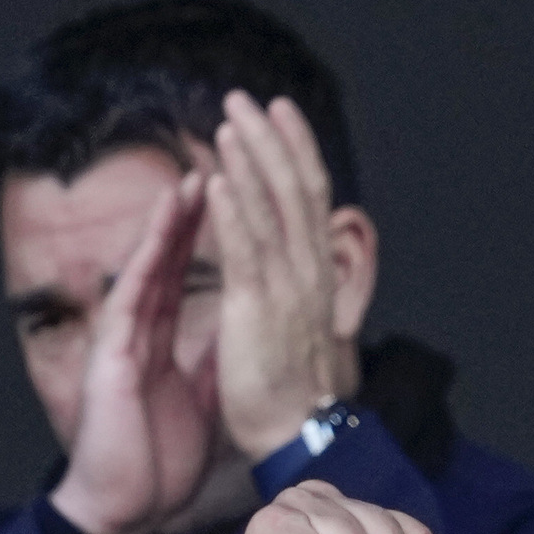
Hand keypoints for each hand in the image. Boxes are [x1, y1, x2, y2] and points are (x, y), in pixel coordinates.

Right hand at [47, 168, 219, 533]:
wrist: (123, 508)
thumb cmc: (155, 464)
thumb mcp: (200, 403)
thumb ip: (212, 363)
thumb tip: (237, 337)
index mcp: (158, 343)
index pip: (184, 277)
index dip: (206, 238)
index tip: (232, 200)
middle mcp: (137, 333)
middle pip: (166, 262)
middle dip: (191, 216)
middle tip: (217, 167)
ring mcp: (121, 339)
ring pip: (147, 268)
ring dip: (169, 224)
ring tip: (193, 180)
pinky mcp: (112, 354)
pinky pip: (132, 295)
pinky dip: (149, 259)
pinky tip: (164, 228)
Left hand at [208, 90, 360, 459]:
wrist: (298, 435)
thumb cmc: (294, 388)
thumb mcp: (303, 322)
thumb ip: (297, 283)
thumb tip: (295, 258)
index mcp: (317, 273)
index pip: (309, 195)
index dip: (295, 148)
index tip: (279, 111)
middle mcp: (308, 271)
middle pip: (293, 188)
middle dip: (269, 139)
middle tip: (244, 98)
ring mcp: (285, 288)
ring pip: (270, 209)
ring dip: (248, 161)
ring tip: (227, 121)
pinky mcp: (256, 309)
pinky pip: (244, 250)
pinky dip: (232, 212)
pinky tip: (216, 178)